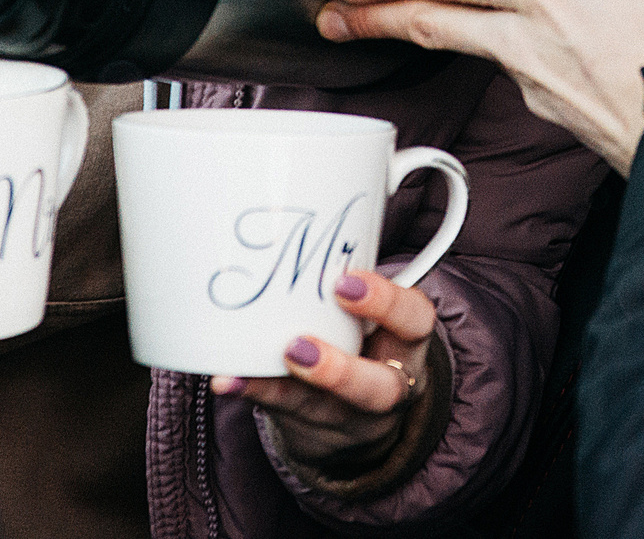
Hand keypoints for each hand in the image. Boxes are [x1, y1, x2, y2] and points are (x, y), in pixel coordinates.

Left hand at [210, 268, 439, 471]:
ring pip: (330, 410)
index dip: (385, 303)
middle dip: (340, 371)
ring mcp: (351, 414)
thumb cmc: (366, 337)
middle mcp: (388, 384)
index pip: (415, 320)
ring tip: (255, 367)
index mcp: (406, 341)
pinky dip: (255, 393)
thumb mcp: (374, 309)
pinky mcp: (315, 428)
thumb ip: (346, 276)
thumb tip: (291, 214)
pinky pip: (285, 415)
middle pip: (381, 389)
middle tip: (297, 344)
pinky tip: (229, 380)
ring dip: (288, 388)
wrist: (363, 409)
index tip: (344, 283)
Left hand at [319, 0, 643, 172]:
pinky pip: (513, 74)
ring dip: (427, 34)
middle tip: (335, 14)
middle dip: (378, 15)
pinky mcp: (566, 115)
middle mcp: (531, 40)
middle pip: (438, 21)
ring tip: (402, 29)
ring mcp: (543, 84)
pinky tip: (508, 53)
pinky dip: (490, 56)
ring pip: (471, 48)